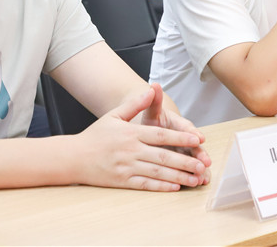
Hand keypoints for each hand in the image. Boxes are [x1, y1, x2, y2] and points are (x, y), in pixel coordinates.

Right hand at [74, 86, 208, 190]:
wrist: (73, 157)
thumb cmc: (96, 135)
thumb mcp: (114, 115)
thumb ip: (135, 103)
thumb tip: (152, 89)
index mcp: (132, 133)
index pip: (161, 135)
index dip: (181, 137)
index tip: (198, 140)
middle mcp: (131, 150)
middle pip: (163, 156)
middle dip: (186, 161)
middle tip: (203, 165)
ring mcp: (127, 167)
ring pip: (158, 172)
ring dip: (178, 176)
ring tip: (195, 178)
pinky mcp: (122, 181)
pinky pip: (145, 184)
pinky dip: (161, 186)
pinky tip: (175, 187)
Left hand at [139, 84, 211, 183]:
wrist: (152, 130)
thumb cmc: (153, 120)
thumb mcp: (152, 111)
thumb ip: (154, 100)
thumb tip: (154, 85)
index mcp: (179, 125)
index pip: (187, 128)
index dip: (192, 133)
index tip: (199, 137)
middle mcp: (185, 138)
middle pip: (194, 146)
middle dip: (200, 154)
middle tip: (206, 162)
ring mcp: (185, 151)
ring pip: (195, 159)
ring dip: (200, 168)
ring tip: (204, 177)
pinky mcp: (182, 162)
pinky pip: (190, 170)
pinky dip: (195, 176)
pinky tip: (199, 183)